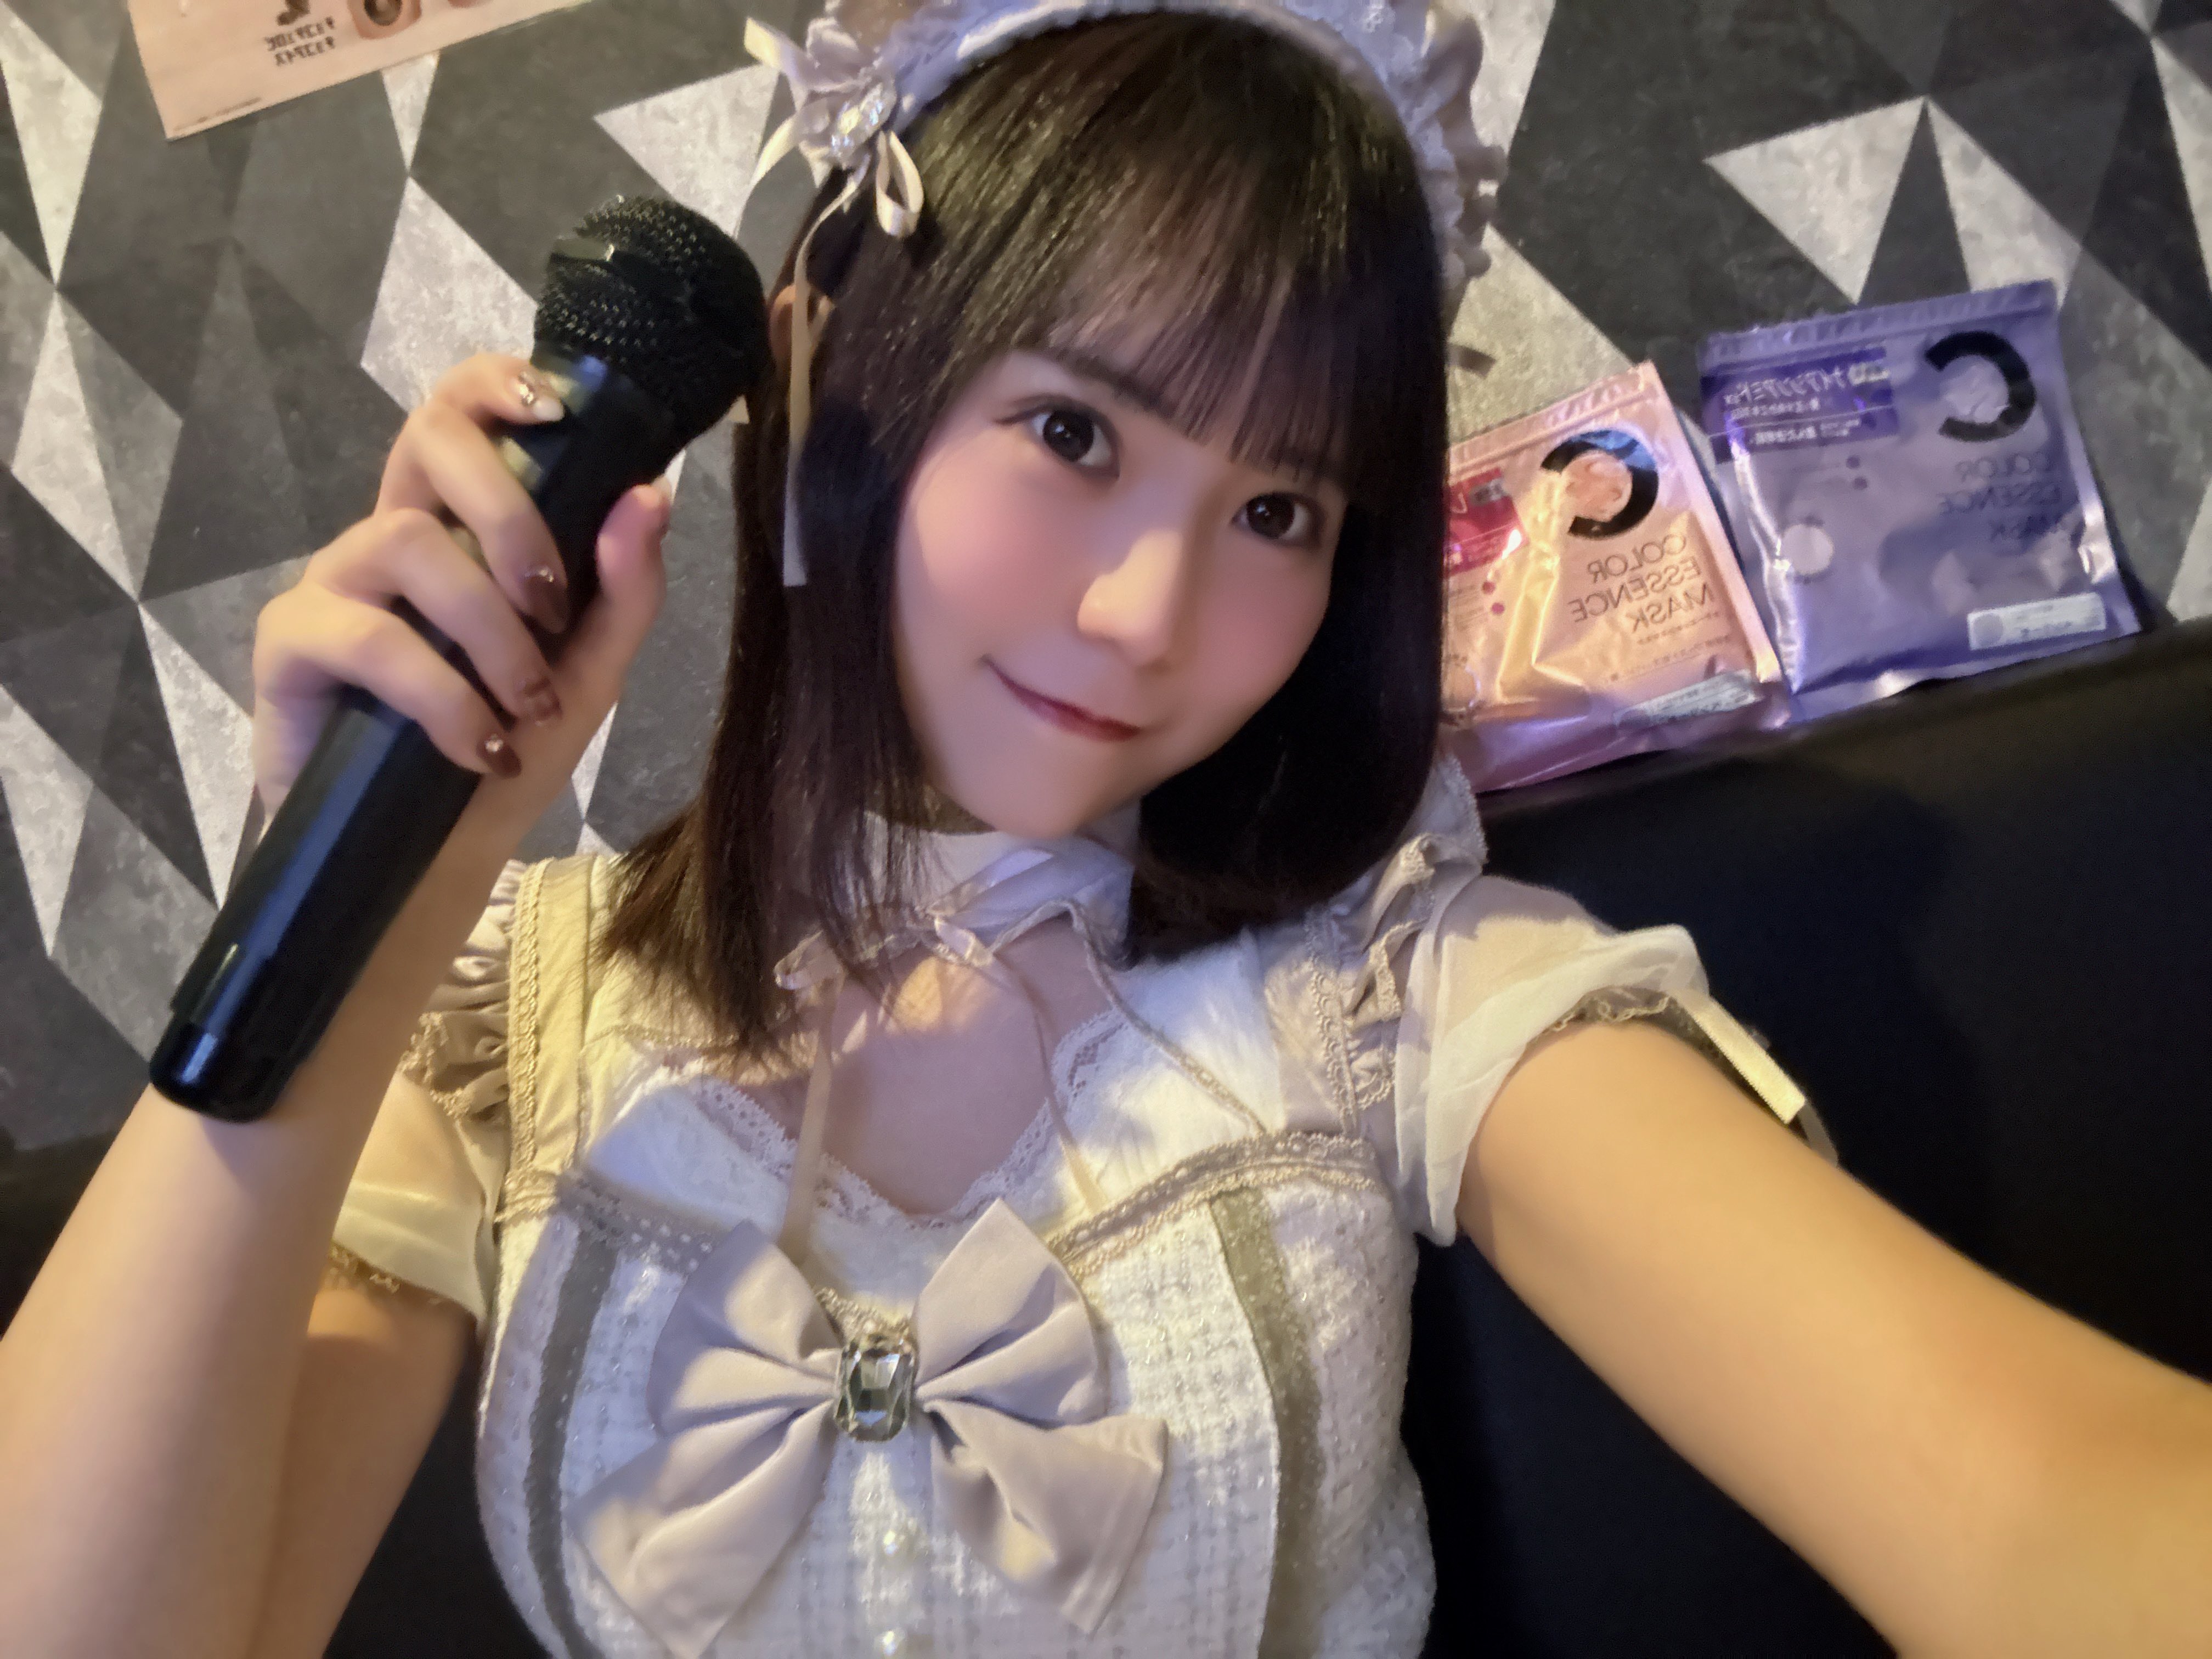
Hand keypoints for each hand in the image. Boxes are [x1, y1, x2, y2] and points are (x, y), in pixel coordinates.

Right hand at [250, 353, 671, 843]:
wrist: (438, 856)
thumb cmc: (507, 750)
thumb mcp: (588, 670)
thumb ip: (624, 585)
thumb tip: (650, 491)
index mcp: (453, 526)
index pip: (455, 415)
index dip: (493, 386)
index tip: (557, 408)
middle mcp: (385, 536)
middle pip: (426, 442)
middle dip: (511, 514)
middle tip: (552, 606)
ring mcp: (329, 585)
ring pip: (407, 542)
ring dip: (488, 630)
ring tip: (526, 706)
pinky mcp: (289, 646)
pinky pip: (367, 637)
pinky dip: (442, 696)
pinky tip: (479, 747)